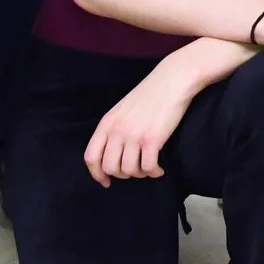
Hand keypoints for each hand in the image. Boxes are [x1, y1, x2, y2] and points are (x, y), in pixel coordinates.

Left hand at [86, 65, 195, 181]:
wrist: (172, 81)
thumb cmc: (150, 95)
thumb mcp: (122, 110)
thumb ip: (114, 130)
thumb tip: (113, 154)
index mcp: (107, 123)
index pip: (91, 156)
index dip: (97, 174)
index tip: (106, 181)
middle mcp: (117, 130)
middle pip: (110, 167)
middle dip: (122, 174)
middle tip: (135, 170)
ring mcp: (134, 135)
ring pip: (129, 170)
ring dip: (140, 174)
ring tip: (149, 167)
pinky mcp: (152, 139)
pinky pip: (148, 167)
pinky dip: (154, 172)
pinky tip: (159, 169)